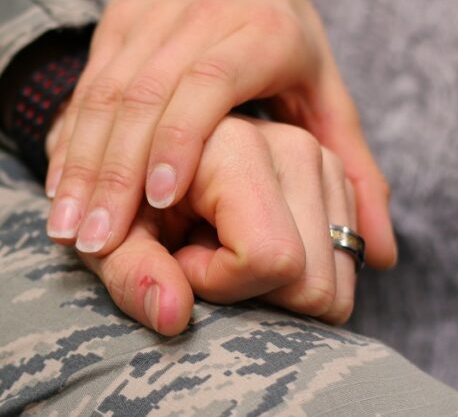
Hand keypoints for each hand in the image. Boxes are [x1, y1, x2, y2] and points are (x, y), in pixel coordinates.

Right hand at [44, 0, 394, 269]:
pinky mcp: (114, 23)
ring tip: (68, 231)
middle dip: (115, 173)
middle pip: (144, 95)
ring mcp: (149, 18)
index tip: (161, 203)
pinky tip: (59, 191)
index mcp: (260, 33)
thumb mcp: (325, 91)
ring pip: (104, 94)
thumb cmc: (283, 38)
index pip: (208, 82)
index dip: (182, 140)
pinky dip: (68, 142)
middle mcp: (199, 18)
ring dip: (81, 165)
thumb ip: (350, 168)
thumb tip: (381, 254)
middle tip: (97, 243)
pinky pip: (84, 87)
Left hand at [76, 116, 359, 334]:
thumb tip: (173, 315)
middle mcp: (292, 143)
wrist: (148, 175)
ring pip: (335, 283)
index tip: (178, 255)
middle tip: (201, 256)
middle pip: (311, 280)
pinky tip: (252, 245)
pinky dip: (299, 277)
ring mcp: (324, 162)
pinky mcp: (336, 184)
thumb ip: (133, 275)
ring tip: (223, 248)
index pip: (269, 257)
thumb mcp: (113, 243)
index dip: (216, 281)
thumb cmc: (125, 210)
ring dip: (276, 287)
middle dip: (253, 292)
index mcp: (235, 143)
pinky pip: (344, 271)